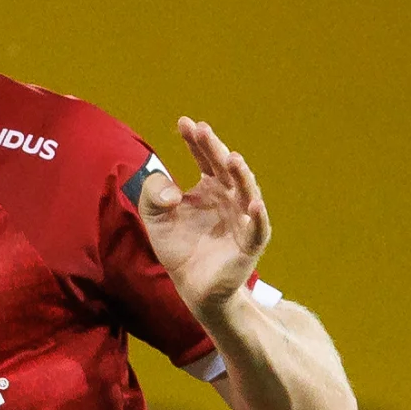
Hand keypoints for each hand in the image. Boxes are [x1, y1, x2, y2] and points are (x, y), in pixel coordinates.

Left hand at [130, 116, 271, 315]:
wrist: (191, 287)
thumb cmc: (178, 247)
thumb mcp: (154, 218)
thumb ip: (152, 196)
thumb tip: (171, 192)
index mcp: (210, 186)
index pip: (204, 157)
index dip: (195, 140)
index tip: (184, 123)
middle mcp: (229, 197)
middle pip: (224, 168)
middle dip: (214, 148)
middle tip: (202, 130)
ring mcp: (242, 218)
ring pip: (246, 192)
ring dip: (241, 175)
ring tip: (231, 158)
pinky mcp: (250, 243)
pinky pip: (258, 228)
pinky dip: (258, 217)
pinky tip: (254, 205)